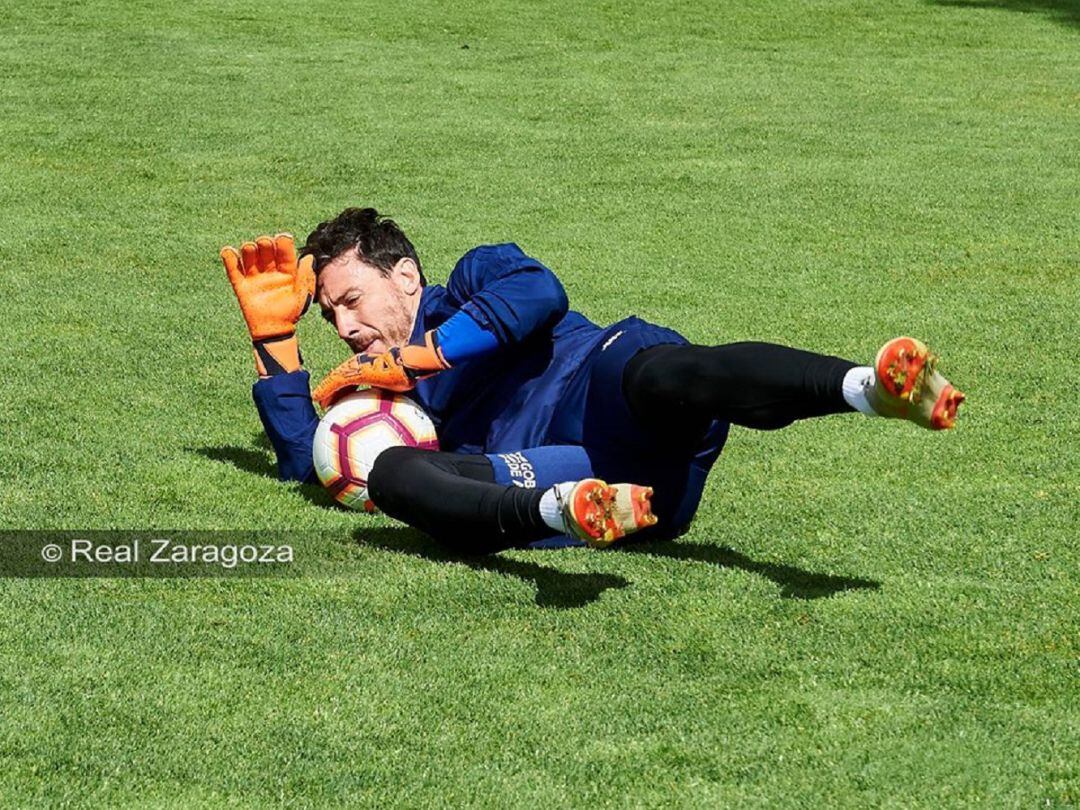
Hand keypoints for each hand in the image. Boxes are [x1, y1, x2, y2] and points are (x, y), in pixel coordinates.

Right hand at [221, 233, 314, 375]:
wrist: (275, 330)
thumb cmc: (291, 312)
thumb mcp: (302, 294)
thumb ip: (306, 276)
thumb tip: (308, 257)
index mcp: (287, 271)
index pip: (284, 252)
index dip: (283, 243)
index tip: (282, 237)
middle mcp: (270, 270)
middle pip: (265, 249)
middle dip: (265, 243)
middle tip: (265, 244)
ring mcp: (255, 277)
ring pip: (249, 256)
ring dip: (249, 248)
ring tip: (249, 248)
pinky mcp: (242, 285)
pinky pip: (233, 270)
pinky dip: (229, 259)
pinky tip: (229, 251)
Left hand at [312, 332, 449, 407]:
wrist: (409, 365)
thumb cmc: (407, 374)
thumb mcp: (398, 385)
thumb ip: (391, 392)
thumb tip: (396, 411)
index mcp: (370, 367)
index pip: (353, 379)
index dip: (344, 389)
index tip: (339, 399)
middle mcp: (360, 364)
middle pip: (342, 377)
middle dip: (331, 389)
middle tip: (324, 401)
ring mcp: (357, 366)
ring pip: (335, 379)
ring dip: (325, 390)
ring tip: (319, 401)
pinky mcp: (354, 371)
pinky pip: (336, 382)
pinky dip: (326, 390)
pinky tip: (320, 400)